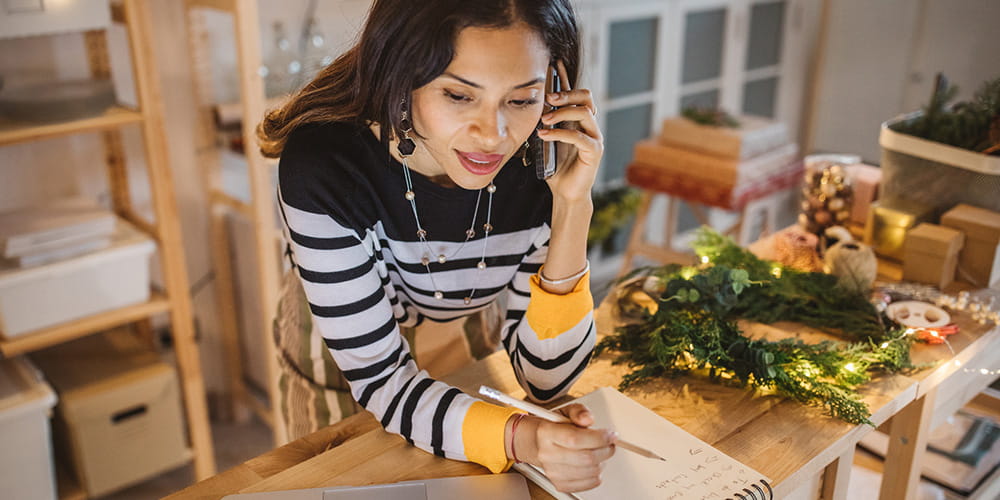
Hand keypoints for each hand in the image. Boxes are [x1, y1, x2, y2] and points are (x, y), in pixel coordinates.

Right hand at [509, 404, 616, 492]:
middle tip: (609, 443)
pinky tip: (593, 464)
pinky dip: (597, 474)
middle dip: (606, 449)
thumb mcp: (565, 412)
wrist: (538, 444)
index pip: (575, 439)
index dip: (599, 437)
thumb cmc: (554, 428)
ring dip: (602, 461)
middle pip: (586, 458)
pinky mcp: (560, 484)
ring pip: (591, 472)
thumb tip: (587, 419)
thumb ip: (579, 411)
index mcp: (546, 433)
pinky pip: (589, 483)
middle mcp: (548, 454)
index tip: (610, 434)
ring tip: (599, 452)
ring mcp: (553, 472)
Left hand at [539, 61, 602, 203]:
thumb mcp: (547, 140)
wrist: (565, 192)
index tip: (553, 66)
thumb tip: (532, 107)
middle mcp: (590, 125)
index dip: (565, 80)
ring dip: (562, 113)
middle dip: (567, 94)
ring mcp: (594, 137)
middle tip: (548, 99)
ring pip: (584, 113)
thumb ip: (545, 124)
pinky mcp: (594, 152)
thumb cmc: (556, 167)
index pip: (575, 94)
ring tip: (544, 120)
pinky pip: (580, 137)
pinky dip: (560, 134)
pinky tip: (545, 135)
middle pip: (586, 97)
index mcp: (579, 120)